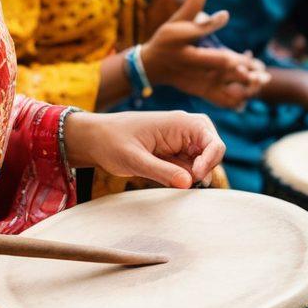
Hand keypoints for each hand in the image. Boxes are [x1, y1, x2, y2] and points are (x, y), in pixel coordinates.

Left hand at [64, 107, 224, 187]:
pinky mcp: (174, 153)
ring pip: (203, 161)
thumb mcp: (133, 159)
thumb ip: (161, 171)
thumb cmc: (111, 142)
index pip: (213, 142)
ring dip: (195, 175)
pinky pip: (189, 167)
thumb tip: (190, 183)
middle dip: (205, 169)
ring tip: (172, 182)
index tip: (194, 178)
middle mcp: (185, 130)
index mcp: (180, 123)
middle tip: (186, 184)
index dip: (210, 162)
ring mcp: (180, 141)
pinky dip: (186, 177)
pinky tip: (170, 182)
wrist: (94, 139)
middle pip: (214, 151)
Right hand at [140, 0, 270, 108]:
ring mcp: (198, 81)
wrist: (153, 66)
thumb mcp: (174, 23)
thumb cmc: (166, 41)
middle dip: (241, 65)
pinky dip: (240, 98)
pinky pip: (224, 100)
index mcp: (183, 45)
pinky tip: (250, 86)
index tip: (228, 22)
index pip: (200, 37)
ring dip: (245, 84)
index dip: (216, 32)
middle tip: (256, 65)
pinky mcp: (203, 92)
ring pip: (225, 87)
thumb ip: (191, 8)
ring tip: (260, 77)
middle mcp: (192, 64)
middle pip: (220, 65)